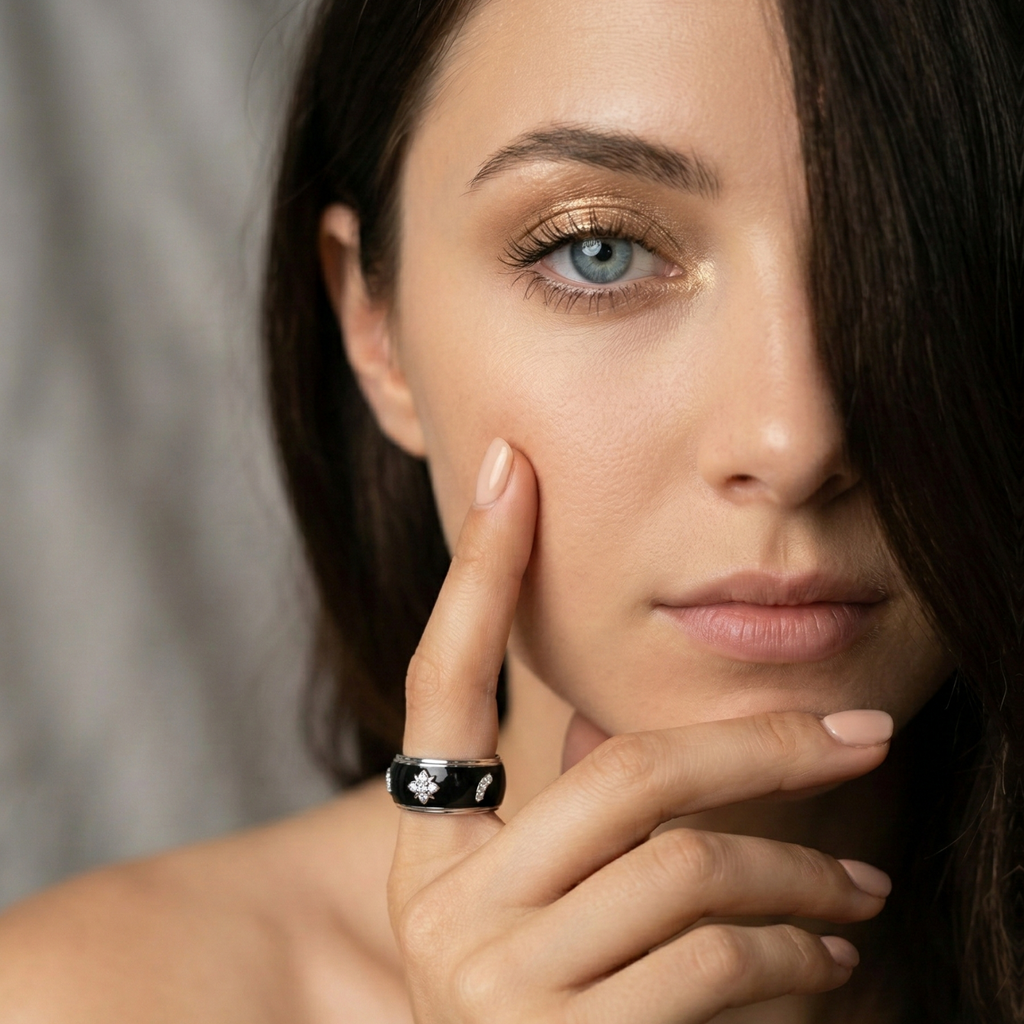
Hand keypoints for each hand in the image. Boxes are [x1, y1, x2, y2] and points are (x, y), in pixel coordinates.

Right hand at [388, 438, 892, 1023]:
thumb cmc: (548, 1009)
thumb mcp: (535, 910)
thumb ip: (564, 819)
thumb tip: (612, 724)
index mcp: (428, 853)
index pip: (438, 681)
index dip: (478, 570)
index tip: (511, 466)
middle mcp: (445, 910)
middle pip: (622, 769)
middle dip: (760, 744)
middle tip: (865, 731)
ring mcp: (497, 987)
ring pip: (686, 866)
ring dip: (800, 866)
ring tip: (861, 882)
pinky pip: (717, 962)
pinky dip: (796, 948)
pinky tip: (830, 955)